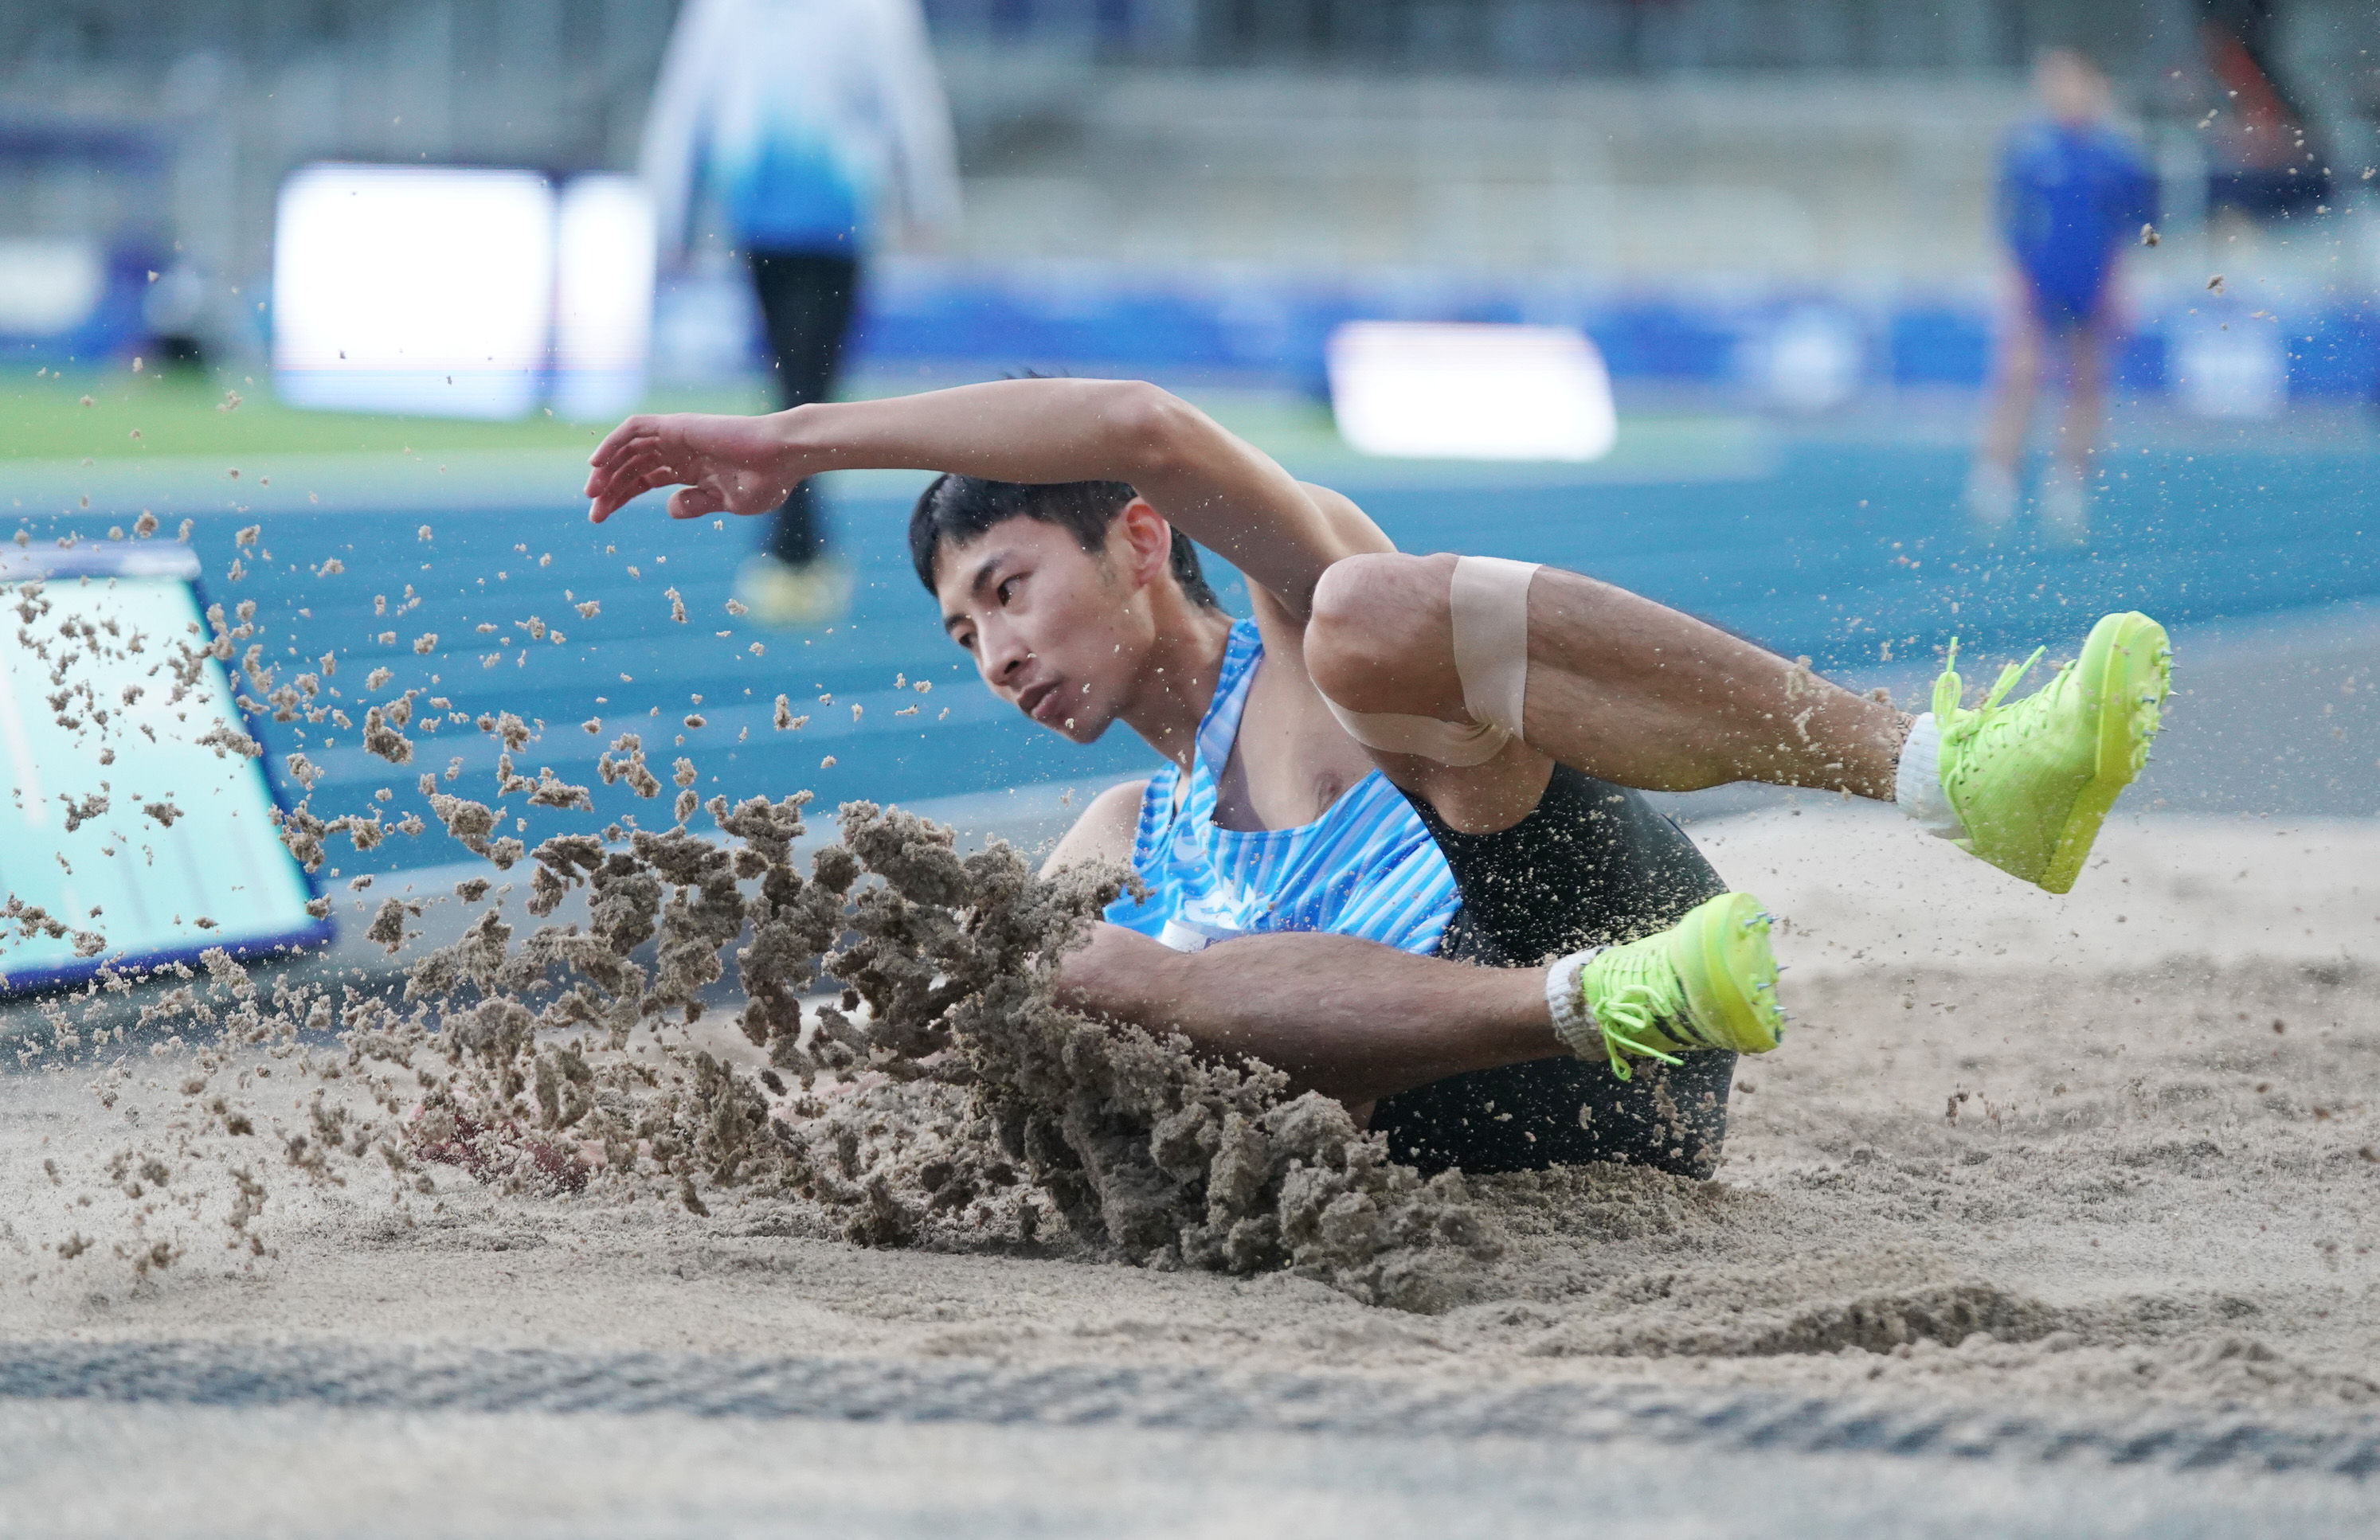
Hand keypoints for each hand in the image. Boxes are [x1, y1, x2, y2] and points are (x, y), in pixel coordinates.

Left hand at [583, 411, 808, 522]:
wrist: (782, 457)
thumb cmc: (765, 481)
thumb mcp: (726, 502)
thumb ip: (696, 504)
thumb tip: (668, 509)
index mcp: (691, 470)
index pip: (644, 480)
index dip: (621, 497)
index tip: (601, 518)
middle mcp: (679, 450)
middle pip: (632, 467)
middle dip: (609, 489)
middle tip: (593, 513)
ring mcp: (676, 436)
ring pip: (629, 449)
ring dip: (607, 469)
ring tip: (592, 493)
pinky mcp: (676, 425)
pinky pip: (634, 428)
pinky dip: (613, 442)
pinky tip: (596, 463)